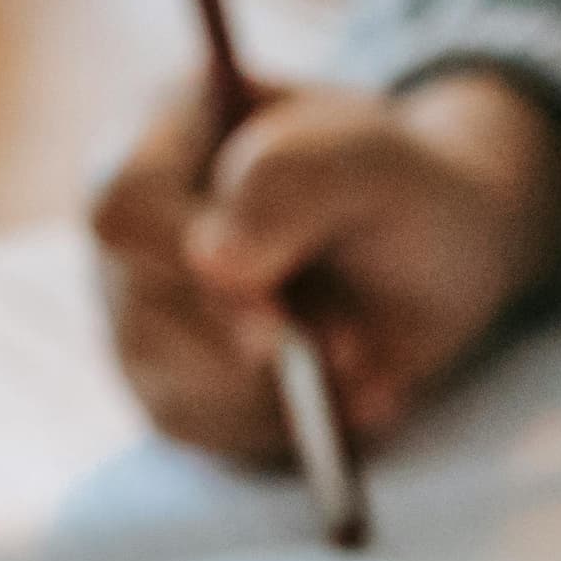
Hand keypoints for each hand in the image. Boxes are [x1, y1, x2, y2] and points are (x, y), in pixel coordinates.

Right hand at [89, 70, 560, 462]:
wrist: (437, 253)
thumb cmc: (401, 186)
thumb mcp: (378, 159)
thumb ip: (299, 179)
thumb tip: (213, 263)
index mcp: (166, 130)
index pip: (123, 207)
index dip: (184, 267)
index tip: (278, 315)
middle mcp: (136, 222)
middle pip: (141, 309)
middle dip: (257, 343)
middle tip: (350, 345)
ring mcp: (142, 307)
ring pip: (170, 383)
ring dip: (279, 391)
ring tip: (364, 359)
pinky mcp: (176, 381)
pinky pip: (209, 431)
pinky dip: (289, 427)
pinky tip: (352, 395)